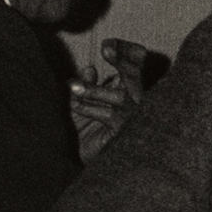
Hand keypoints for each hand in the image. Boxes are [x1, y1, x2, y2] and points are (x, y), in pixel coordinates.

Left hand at [71, 38, 147, 162]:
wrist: (96, 165)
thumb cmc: (93, 131)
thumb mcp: (84, 102)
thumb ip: (87, 85)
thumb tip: (90, 69)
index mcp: (131, 90)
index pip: (137, 64)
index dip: (127, 52)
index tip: (108, 45)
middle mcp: (138, 101)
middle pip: (136, 75)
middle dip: (124, 60)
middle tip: (107, 49)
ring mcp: (135, 117)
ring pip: (120, 96)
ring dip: (94, 90)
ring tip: (73, 87)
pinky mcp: (127, 132)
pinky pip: (109, 116)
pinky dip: (89, 108)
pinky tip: (75, 105)